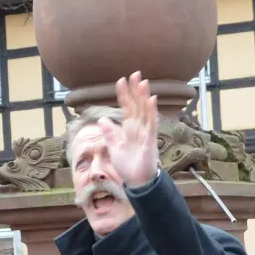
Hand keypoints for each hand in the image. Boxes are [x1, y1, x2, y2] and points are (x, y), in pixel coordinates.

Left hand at [101, 72, 160, 187]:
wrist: (137, 181)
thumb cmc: (128, 165)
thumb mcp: (114, 147)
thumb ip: (110, 133)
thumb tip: (102, 119)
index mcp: (129, 128)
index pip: (126, 107)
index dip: (124, 95)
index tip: (120, 80)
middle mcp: (138, 127)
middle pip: (137, 105)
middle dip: (136, 90)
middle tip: (135, 73)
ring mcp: (145, 132)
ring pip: (145, 111)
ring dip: (144, 96)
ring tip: (143, 82)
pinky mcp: (150, 140)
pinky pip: (151, 123)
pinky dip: (151, 111)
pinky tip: (151, 99)